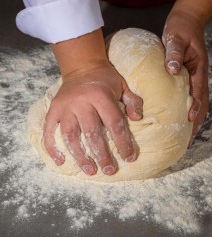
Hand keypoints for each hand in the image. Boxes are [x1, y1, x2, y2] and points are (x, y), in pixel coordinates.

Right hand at [43, 30, 142, 175]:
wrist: (82, 66)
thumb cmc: (105, 79)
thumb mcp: (123, 86)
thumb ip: (132, 101)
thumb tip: (138, 119)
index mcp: (101, 96)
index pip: (114, 124)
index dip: (123, 143)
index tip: (129, 158)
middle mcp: (82, 102)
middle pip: (92, 133)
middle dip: (102, 155)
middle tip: (109, 170)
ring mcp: (65, 107)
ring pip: (70, 136)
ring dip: (80, 156)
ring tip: (90, 170)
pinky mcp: (53, 109)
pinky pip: (49, 130)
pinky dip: (52, 147)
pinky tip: (60, 161)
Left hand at [162, 10, 207, 144]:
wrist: (187, 21)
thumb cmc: (180, 29)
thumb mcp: (175, 38)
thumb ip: (174, 54)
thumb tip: (172, 71)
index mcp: (198, 69)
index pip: (198, 92)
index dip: (196, 107)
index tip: (190, 121)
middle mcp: (199, 75)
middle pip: (202, 102)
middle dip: (197, 121)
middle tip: (188, 139)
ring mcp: (196, 77)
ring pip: (199, 102)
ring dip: (195, 118)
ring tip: (186, 135)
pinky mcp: (190, 76)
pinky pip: (192, 96)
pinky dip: (190, 108)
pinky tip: (182, 117)